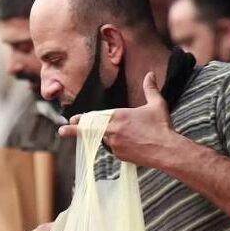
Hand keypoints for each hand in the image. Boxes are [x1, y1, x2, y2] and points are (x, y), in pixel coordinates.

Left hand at [57, 71, 187, 168]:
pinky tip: (127, 143)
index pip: (93, 117)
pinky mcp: (119, 156)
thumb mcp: (157, 105)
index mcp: (117, 116)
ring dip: (101, 137)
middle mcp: (112, 131)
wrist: (166, 150)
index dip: (80, 119)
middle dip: (75, 130)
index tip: (71, 120)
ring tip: (106, 135)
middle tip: (63, 130)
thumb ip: (151, 89)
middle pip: (89, 130)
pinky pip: (113, 149)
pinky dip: (115, 145)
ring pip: (102, 140)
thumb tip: (150, 74)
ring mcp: (114, 145)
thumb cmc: (161, 127)